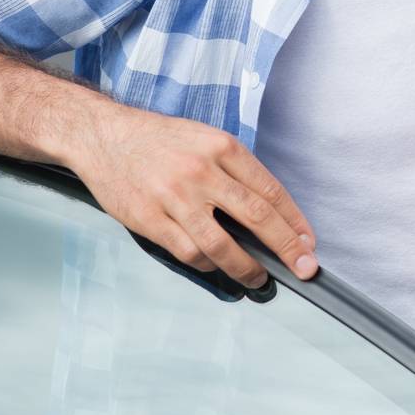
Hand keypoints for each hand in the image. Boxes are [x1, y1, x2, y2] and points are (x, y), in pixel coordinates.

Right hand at [66, 102, 317, 287]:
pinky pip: (188, 252)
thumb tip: (269, 210)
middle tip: (304, 269)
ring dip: (247, 268)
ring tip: (260, 279)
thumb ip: (235, 169)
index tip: (308, 242)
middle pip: (256, 217)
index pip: (270, 190)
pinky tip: (217, 268)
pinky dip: (208, 265)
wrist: (105, 136)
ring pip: (222, 245)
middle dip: (286, 248)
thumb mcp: (206, 138)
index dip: (294, 221)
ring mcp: (175, 198)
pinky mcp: (150, 220)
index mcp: (222, 147)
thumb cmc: (161, 140)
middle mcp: (202, 172)